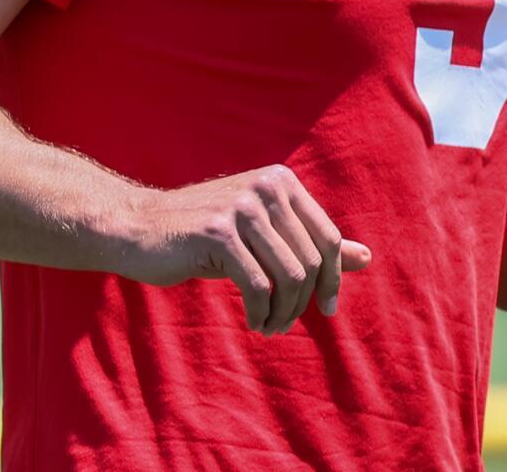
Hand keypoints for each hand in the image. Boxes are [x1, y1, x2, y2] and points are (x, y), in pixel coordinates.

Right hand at [120, 164, 371, 334]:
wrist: (140, 228)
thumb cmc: (205, 235)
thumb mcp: (263, 233)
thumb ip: (310, 242)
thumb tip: (366, 257)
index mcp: (281, 181)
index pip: (327, 237)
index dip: (332, 278)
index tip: (325, 309)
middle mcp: (266, 187)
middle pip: (310, 259)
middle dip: (303, 301)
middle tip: (285, 324)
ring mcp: (242, 208)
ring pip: (289, 275)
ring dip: (283, 312)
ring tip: (269, 325)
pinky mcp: (218, 233)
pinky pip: (258, 286)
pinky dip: (262, 313)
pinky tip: (255, 322)